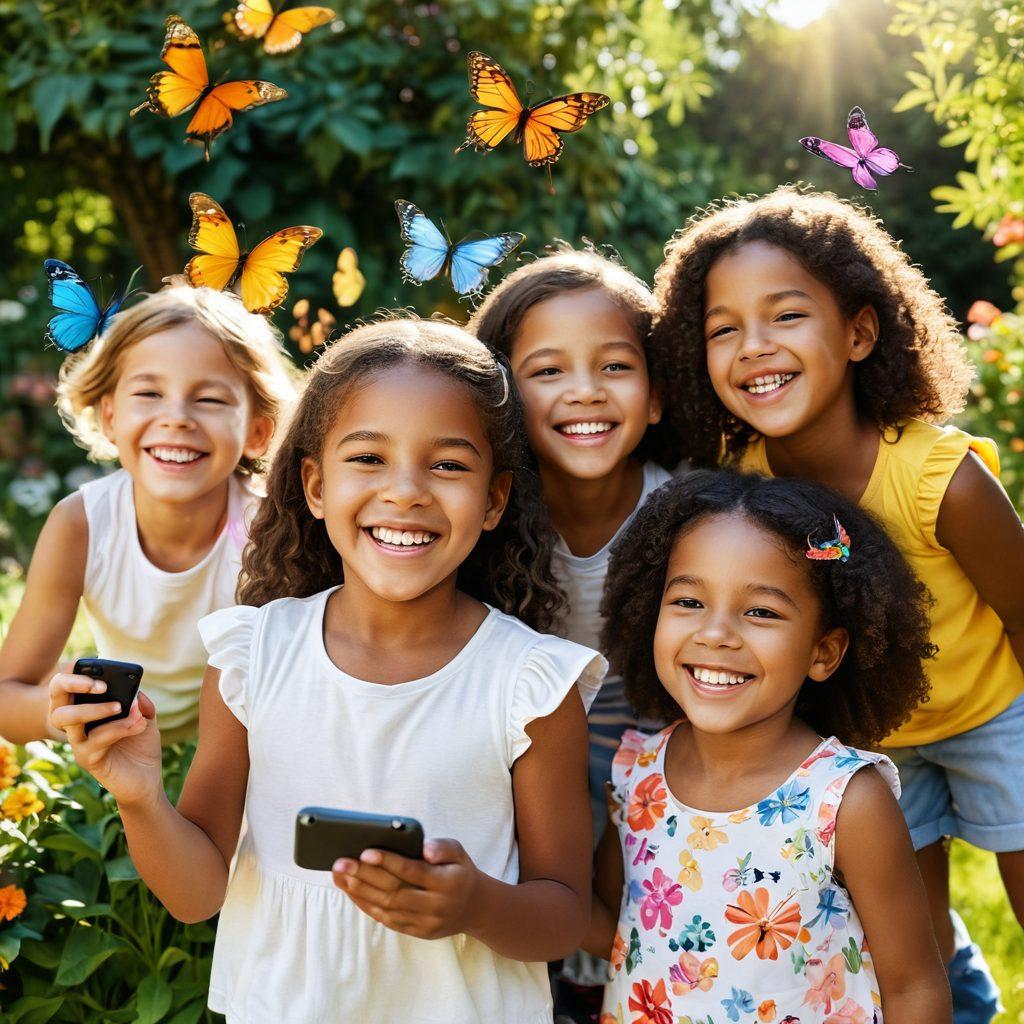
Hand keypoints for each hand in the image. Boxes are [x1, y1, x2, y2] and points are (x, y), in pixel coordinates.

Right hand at [48, 672, 162, 808]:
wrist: (147, 780)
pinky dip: (118, 728)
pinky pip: (95, 739)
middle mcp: (76, 725)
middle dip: (72, 685)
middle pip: (56, 700)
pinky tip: (138, 725)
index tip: (84, 662)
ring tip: (121, 706)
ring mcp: (79, 742)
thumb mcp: (145, 717)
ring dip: (95, 708)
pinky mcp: (87, 759)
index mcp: (87, 710)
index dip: (71, 673)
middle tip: (101, 684)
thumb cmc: (141, 745)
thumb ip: (140, 702)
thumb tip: (134, 691)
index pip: (68, 687)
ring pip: (68, 718)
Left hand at [331, 838, 483, 940]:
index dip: (388, 862)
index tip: (365, 852)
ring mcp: (425, 922)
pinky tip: (351, 891)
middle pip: (394, 891)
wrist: (474, 908)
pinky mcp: (416, 932)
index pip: (413, 872)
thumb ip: (443, 847)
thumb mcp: (459, 852)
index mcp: (447, 883)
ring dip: (359, 892)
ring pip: (387, 908)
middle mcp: (435, 905)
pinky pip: (387, 920)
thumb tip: (424, 849)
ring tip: (339, 875)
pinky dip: (366, 905)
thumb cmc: (459, 872)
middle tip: (341, 863)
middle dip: (364, 876)